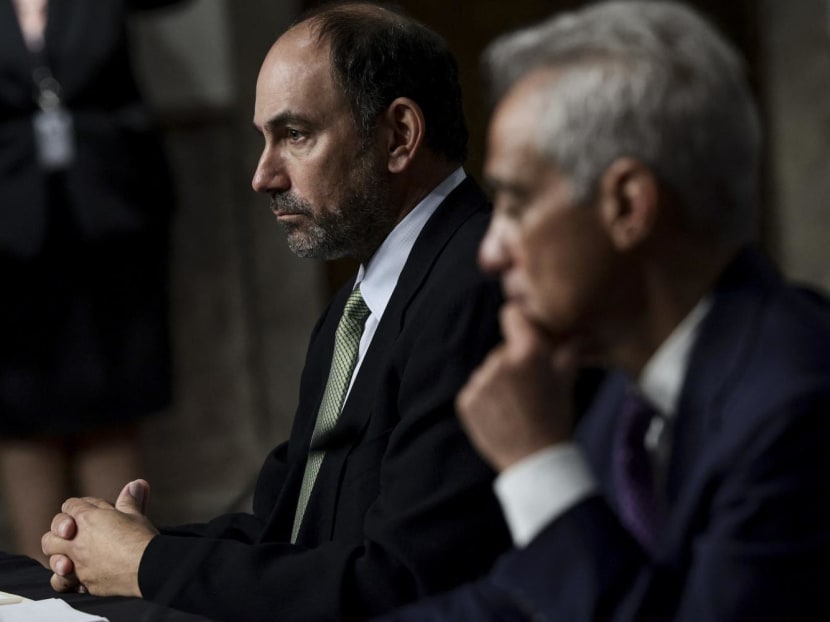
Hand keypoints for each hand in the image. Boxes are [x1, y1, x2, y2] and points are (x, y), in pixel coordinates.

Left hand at [42, 479, 156, 597]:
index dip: (79, 507)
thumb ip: (129, 500)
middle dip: (60, 530)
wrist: (148, 568)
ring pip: (51, 556)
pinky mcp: (82, 581)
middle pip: (53, 530)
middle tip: (74, 533)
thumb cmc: (141, 538)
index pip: (70, 506)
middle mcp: (76, 540)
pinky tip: (76, 576)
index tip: (92, 512)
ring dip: (58, 554)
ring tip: (71, 556)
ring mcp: (76, 562)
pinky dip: (64, 579)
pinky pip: (60, 582)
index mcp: (87, 518)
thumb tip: (136, 484)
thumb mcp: (136, 515)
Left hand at [457, 304, 578, 470]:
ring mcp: (480, 382)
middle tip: (530, 389)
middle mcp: (500, 362)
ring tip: (517, 406)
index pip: (512, 315)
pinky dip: (485, 400)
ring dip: (499, 382)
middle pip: (503, 349)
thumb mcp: (566, 380)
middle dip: (514, 362)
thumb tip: (579, 331)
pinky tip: (502, 415)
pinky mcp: (466, 401)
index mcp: (528, 352)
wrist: (536, 461)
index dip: (519, 322)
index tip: (524, 333)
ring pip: (489, 371)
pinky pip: (475, 391)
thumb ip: (569, 349)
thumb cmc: (556, 417)